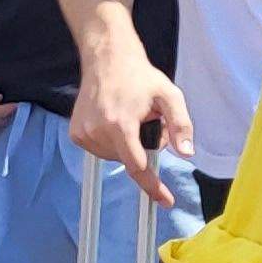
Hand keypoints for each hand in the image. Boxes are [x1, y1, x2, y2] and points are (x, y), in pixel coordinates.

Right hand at [68, 49, 191, 204]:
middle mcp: (97, 131)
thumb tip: (186, 153)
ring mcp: (82, 133)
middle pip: (129, 161)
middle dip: (144, 148)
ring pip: (115, 157)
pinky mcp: (75, 133)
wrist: (107, 60)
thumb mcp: (170, 96)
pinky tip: (115, 120)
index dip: (153, 186)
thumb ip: (181, 125)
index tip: (166, 202)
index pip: (138, 167)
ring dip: (128, 145)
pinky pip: (101, 150)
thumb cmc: (141, 78)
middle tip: (149, 120)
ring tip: (131, 117)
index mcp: (120, 125)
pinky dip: (113, 142)